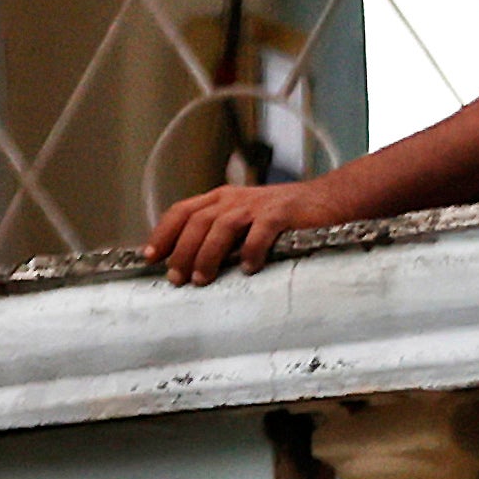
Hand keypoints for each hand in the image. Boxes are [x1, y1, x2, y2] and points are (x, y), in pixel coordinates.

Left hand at [144, 174, 356, 287]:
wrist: (328, 200)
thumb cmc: (282, 218)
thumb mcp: (244, 220)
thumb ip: (219, 235)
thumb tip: (187, 266)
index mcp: (221, 200)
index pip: (182, 211)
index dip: (163, 233)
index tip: (149, 256)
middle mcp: (235, 199)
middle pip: (197, 221)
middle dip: (181, 250)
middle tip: (176, 278)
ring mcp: (258, 205)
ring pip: (222, 226)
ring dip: (208, 253)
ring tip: (202, 278)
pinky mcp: (282, 214)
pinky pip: (261, 232)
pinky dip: (251, 250)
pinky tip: (248, 269)